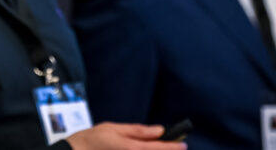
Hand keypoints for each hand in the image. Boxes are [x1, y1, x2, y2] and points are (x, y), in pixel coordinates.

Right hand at [66, 122, 185, 149]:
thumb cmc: (92, 140)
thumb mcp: (114, 128)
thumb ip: (138, 131)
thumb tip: (159, 130)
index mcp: (130, 148)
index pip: (158, 149)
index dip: (173, 147)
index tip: (183, 144)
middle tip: (172, 144)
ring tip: (156, 144)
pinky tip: (140, 148)